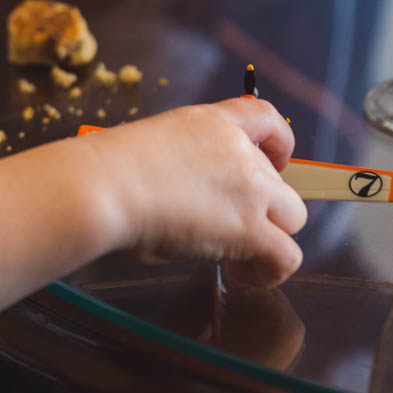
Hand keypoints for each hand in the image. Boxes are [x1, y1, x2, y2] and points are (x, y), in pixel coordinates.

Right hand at [77, 97, 305, 286]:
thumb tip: (184, 200)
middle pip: (280, 182)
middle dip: (260, 207)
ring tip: (237, 258)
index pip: (266, 118)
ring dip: (269, 238)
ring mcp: (249, 189)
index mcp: (209, 123)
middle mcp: (238, 151)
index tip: (274, 161)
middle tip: (227, 226)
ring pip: (291, 218)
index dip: (278, 143)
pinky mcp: (250, 229)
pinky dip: (269, 271)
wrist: (101, 187)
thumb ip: (183, 165)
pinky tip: (243, 274)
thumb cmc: (105, 172)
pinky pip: (285, 257)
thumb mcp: (150, 147)